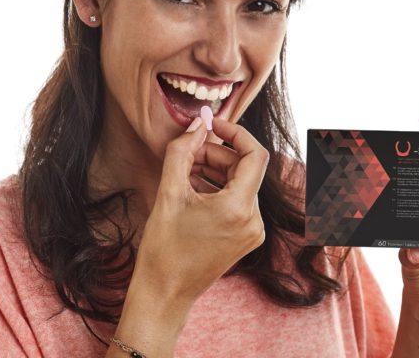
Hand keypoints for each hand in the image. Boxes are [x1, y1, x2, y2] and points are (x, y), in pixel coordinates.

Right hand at [134, 115, 267, 302]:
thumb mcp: (169, 192)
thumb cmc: (163, 248)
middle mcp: (253, 220)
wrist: (165, 293)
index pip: (254, 154)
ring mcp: (253, 232)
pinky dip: (219, 189)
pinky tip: (193, 191)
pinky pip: (238, 201)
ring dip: (216, 170)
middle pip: (244, 168)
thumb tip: (197, 124)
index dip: (235, 132)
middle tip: (186, 153)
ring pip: (241, 184)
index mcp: (238, 208)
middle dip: (217, 154)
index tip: (212, 125)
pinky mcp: (247, 238)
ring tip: (185, 172)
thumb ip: (182, 151)